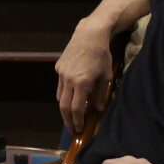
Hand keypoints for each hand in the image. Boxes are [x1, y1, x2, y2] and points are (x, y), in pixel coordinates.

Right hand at [55, 20, 112, 135]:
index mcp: (81, 83)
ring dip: (64, 108)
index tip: (79, 129)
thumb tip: (97, 109)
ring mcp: (61, 73)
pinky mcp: (58, 67)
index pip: (77, 108)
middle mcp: (68, 80)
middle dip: (67, 120)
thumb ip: (100, 94)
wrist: (90, 34)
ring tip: (70, 116)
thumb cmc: (102, 55)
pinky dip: (64, 94)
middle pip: (64, 106)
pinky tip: (70, 96)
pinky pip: (60, 85)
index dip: (77, 121)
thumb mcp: (105, 76)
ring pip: (60, 96)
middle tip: (71, 129)